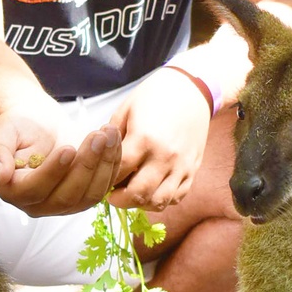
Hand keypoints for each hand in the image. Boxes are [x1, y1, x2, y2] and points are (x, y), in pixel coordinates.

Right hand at [0, 102, 120, 216]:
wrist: (35, 124)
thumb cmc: (16, 127)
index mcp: (14, 192)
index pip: (35, 190)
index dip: (53, 172)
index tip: (68, 148)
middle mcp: (39, 204)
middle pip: (67, 196)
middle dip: (86, 166)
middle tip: (98, 136)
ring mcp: (64, 203)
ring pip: (89, 195)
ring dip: (104, 164)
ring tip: (109, 133)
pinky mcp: (85, 195)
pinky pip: (104, 186)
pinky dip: (113, 164)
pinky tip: (115, 140)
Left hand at [105, 68, 209, 210]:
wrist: (191, 89)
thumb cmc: (153, 96)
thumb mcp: (125, 110)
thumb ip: (112, 139)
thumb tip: (99, 163)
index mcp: (144, 139)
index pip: (118, 173)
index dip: (104, 180)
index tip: (98, 179)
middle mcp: (165, 157)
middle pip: (138, 194)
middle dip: (120, 199)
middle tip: (112, 193)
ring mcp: (182, 166)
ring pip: (158, 202)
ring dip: (140, 203)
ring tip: (131, 193)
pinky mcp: (193, 170)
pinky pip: (176, 198)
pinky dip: (161, 200)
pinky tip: (151, 189)